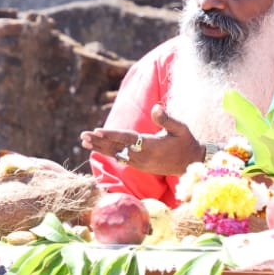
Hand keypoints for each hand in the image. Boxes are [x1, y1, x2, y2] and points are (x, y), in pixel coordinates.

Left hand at [83, 105, 202, 176]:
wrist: (191, 164)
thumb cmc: (186, 142)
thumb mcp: (181, 128)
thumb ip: (167, 119)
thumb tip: (155, 107)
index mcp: (151, 146)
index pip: (127, 139)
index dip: (111, 135)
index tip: (97, 131)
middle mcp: (143, 157)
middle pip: (116, 147)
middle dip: (99, 141)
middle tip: (83, 136)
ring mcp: (140, 163)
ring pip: (116, 154)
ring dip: (99, 147)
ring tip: (84, 141)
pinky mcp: (139, 166)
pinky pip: (120, 159)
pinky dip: (108, 153)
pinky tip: (97, 148)